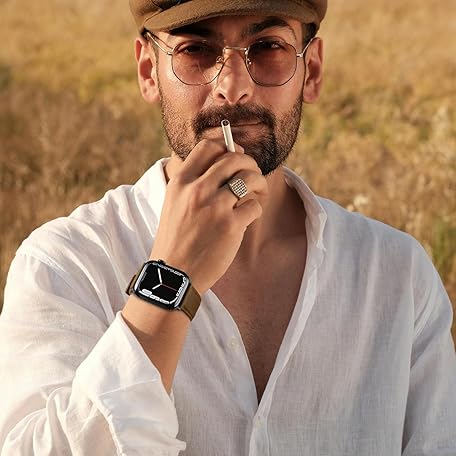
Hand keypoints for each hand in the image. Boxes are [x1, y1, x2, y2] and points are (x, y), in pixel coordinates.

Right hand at [149, 138, 268, 293]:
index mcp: (181, 182)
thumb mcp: (174, 203)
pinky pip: (255, 205)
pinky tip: (248, 217)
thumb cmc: (176, 239)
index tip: (236, 153)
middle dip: (249, 162)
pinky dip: (256, 209)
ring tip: (257, 192)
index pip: (208, 146)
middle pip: (234, 158)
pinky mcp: (231, 225)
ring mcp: (215, 207)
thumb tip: (222, 159)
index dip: (227, 145)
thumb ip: (192, 181)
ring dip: (258, 182)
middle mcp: (197, 190)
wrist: (174, 274)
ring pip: (249, 178)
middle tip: (252, 174)